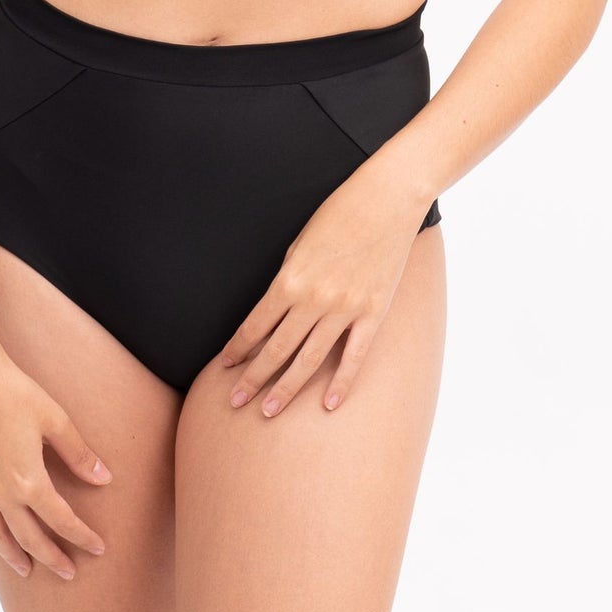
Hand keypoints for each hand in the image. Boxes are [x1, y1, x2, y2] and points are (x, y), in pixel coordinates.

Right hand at [0, 334, 112, 580]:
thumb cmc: (12, 390)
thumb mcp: (54, 419)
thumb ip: (78, 453)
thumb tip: (104, 478)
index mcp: (26, 480)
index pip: (60, 520)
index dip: (81, 536)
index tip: (98, 548)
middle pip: (28, 537)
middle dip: (51, 557)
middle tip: (69, 573)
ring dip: (13, 555)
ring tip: (27, 570)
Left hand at [219, 162, 427, 417]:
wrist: (388, 199)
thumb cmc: (340, 213)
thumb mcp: (300, 243)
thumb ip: (288, 279)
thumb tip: (275, 310)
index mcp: (290, 279)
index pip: (255, 325)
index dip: (237, 348)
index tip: (223, 366)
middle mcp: (314, 299)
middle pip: (277, 349)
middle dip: (253, 378)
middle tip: (234, 402)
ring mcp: (346, 309)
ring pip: (309, 360)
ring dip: (286, 388)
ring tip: (268, 412)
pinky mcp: (374, 312)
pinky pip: (354, 356)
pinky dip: (341, 382)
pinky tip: (328, 404)